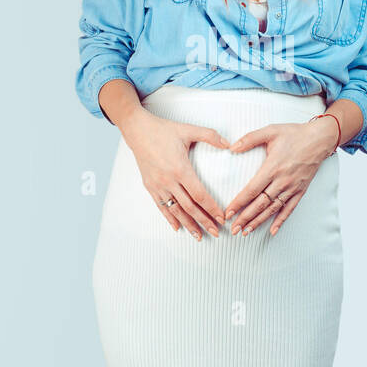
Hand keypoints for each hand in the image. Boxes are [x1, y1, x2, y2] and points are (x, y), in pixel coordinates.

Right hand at [120, 109, 229, 239]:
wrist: (137, 131)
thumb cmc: (163, 130)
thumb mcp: (188, 130)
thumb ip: (210, 136)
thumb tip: (229, 143)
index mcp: (180, 169)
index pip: (200, 194)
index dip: (212, 208)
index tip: (222, 218)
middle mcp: (169, 180)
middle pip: (189, 207)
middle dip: (204, 221)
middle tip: (216, 232)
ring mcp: (158, 185)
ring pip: (176, 210)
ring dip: (189, 225)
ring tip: (199, 236)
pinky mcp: (150, 187)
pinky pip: (161, 207)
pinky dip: (170, 219)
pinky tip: (178, 228)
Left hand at [223, 117, 337, 236]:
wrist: (320, 139)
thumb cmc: (295, 134)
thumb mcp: (271, 131)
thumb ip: (250, 138)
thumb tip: (232, 147)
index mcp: (273, 167)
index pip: (252, 190)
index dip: (239, 203)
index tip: (228, 213)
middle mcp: (282, 181)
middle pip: (260, 204)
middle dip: (245, 218)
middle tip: (233, 229)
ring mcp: (292, 187)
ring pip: (273, 209)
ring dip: (259, 222)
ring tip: (246, 232)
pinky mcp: (300, 190)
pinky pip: (289, 208)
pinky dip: (281, 221)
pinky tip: (273, 230)